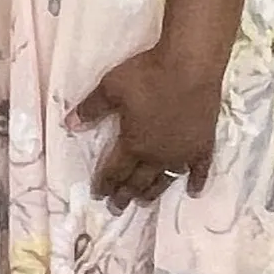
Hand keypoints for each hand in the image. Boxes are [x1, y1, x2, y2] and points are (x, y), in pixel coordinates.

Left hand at [69, 43, 227, 210]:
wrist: (189, 66)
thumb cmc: (147, 76)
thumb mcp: (110, 89)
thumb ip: (91, 109)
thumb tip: (69, 124)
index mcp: (134, 144)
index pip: (115, 170)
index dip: (105, 183)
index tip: (98, 194)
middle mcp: (158, 155)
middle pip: (138, 180)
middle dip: (125, 194)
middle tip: (117, 207)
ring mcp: (183, 152)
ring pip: (165, 179)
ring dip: (153, 192)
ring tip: (144, 202)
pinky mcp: (203, 144)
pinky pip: (200, 169)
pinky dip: (196, 181)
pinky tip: (192, 192)